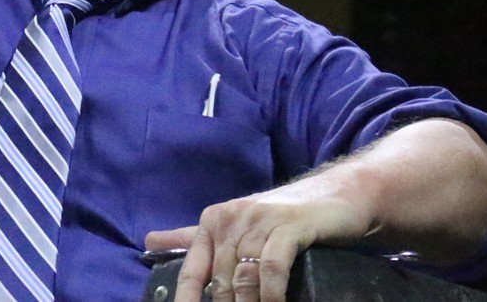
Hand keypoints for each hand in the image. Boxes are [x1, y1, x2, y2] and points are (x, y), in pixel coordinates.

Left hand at [143, 174, 370, 301]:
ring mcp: (259, 219)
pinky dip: (272, 293)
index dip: (188, 300)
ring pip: (244, 276)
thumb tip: (149, 241)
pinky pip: (272, 267)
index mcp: (213, 220)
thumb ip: (195, 237)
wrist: (338, 194)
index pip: (192, 270)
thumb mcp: (238, 225)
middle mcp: (231, 217)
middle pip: (221, 279)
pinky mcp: (289, 225)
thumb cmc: (283, 216)